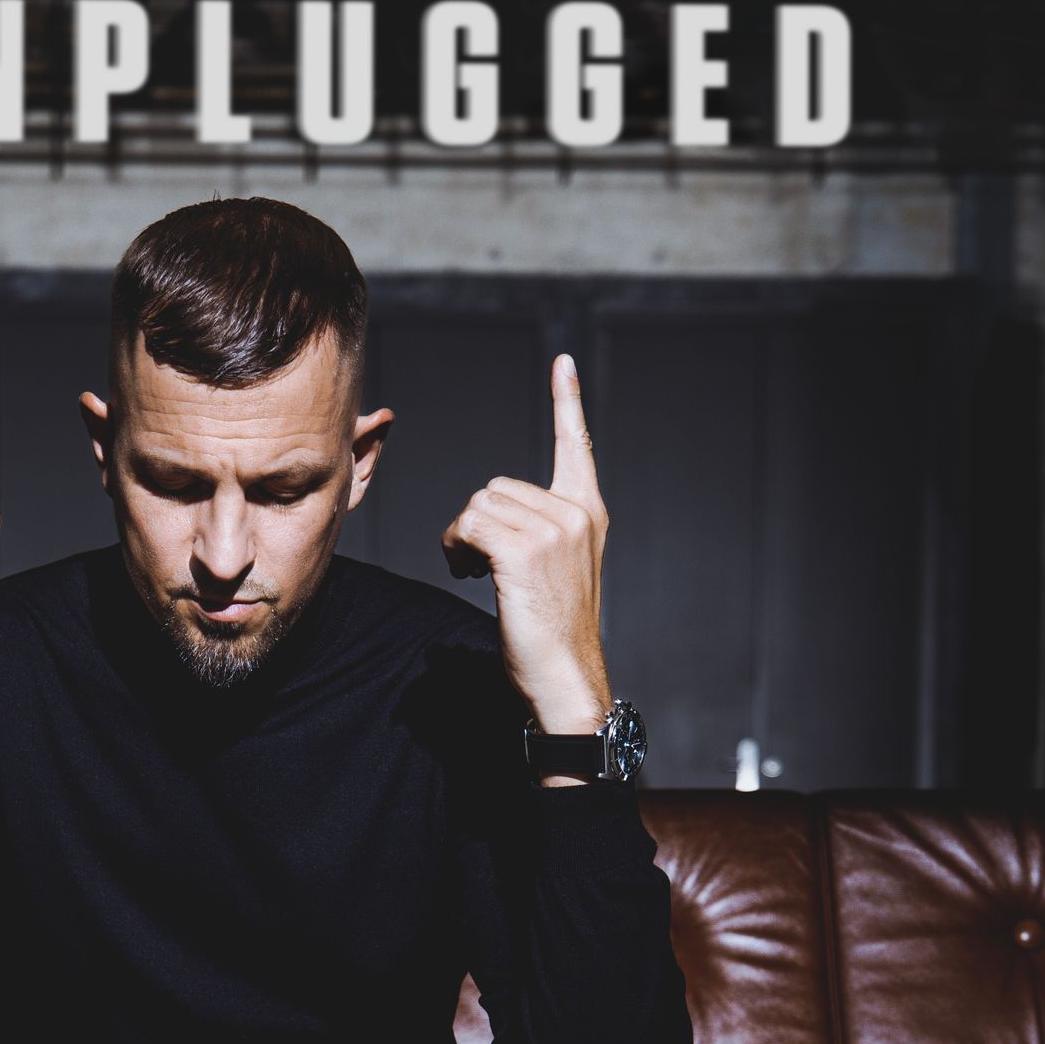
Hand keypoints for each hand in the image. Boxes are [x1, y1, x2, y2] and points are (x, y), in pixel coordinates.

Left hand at [440, 352, 611, 748]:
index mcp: (587, 513)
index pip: (576, 447)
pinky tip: (469, 575)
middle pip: (497, 487)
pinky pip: (469, 525)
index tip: (562, 363)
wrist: (566, 680)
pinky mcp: (526, 550)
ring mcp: (554, 529)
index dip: (566, 404)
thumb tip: (485, 518)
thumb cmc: (551, 636)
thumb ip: (534, 534)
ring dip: (462, 539)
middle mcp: (575, 513)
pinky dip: (457, 549)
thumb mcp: (551, 573)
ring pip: (479, 505)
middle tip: (480, 566)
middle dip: (476, 524)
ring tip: (477, 574)